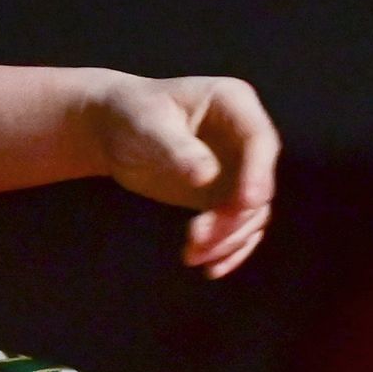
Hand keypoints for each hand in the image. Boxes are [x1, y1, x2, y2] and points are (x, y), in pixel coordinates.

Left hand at [87, 73, 278, 277]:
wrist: (112, 130)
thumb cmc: (130, 115)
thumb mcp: (148, 125)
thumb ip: (177, 149)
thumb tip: (207, 176)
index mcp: (233, 103)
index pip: (260, 140)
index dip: (258, 173)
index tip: (244, 203)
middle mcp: (245, 136)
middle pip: (259, 183)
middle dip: (234, 216)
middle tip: (196, 238)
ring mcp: (239, 167)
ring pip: (251, 212)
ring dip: (228, 238)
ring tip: (192, 255)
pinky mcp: (226, 194)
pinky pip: (239, 226)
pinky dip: (229, 249)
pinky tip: (211, 268)